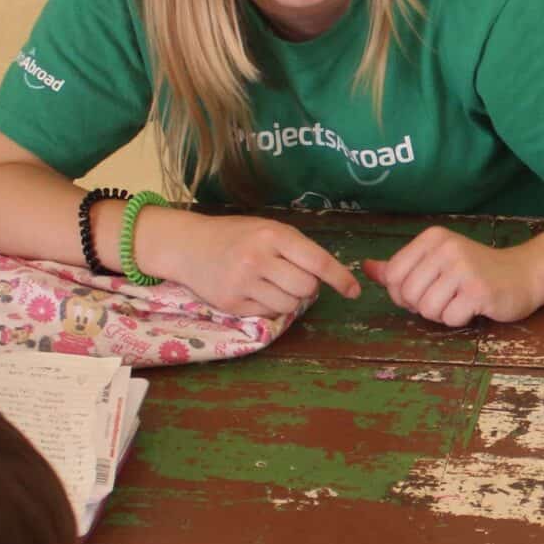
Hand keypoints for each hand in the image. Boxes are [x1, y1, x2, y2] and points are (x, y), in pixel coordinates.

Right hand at [152, 212, 361, 317]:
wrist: (189, 246)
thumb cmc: (237, 235)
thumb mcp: (268, 229)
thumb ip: (298, 249)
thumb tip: (331, 278)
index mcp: (273, 235)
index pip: (318, 261)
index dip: (340, 278)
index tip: (354, 290)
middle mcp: (258, 258)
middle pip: (306, 288)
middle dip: (307, 287)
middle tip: (292, 277)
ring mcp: (243, 283)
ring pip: (290, 305)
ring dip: (289, 298)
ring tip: (272, 283)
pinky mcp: (232, 304)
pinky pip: (269, 314)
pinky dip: (270, 306)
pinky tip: (255, 291)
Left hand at [364, 228, 543, 327]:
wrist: (524, 275)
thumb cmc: (477, 271)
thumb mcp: (437, 261)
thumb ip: (401, 266)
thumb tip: (367, 268)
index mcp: (432, 238)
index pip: (392, 275)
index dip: (402, 293)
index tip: (426, 289)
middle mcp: (447, 248)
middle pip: (407, 294)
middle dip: (422, 306)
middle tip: (446, 298)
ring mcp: (464, 268)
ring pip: (426, 309)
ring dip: (441, 314)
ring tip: (459, 302)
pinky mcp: (479, 291)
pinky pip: (449, 318)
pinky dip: (459, 320)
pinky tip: (474, 307)